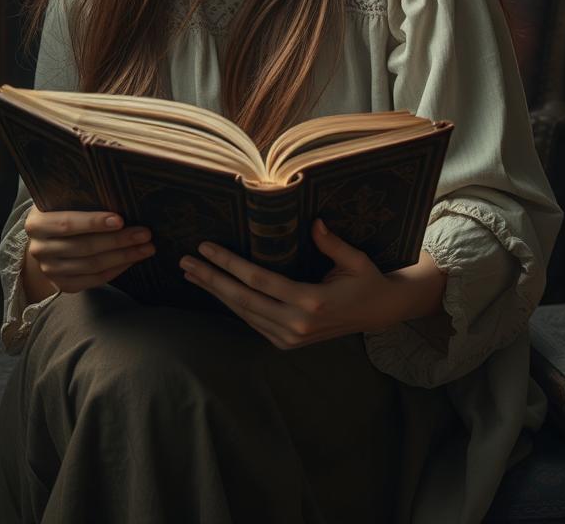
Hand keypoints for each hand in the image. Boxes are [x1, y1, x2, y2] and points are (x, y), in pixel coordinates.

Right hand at [23, 207, 155, 296]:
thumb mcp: (62, 200)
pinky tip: (132, 260)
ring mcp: (50, 270)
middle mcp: (39, 249)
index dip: (93, 222)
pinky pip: (93, 280)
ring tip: (146, 247)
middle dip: (118, 240)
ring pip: (92, 265)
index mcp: (37, 224)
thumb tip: (117, 191)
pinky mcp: (62, 284)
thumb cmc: (61, 212)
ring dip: (123, 257)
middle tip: (144, 233)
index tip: (120, 219)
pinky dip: (115, 270)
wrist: (45, 240)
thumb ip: (81, 197)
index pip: (67, 223)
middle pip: (84, 247)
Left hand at [179, 219, 446, 350]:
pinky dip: (233, 305)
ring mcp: (291, 337)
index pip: (259, 280)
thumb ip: (332, 243)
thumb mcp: (355, 259)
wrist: (379, 314)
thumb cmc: (367, 280)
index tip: (206, 248)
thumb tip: (314, 221)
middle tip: (185, 262)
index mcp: (312, 301)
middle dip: (211, 280)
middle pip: (243, 299)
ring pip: (244, 313)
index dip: (229, 264)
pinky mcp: (287, 342)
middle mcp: (297, 324)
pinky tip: (217, 290)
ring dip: (216, 293)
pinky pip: (253, 322)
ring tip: (192, 274)